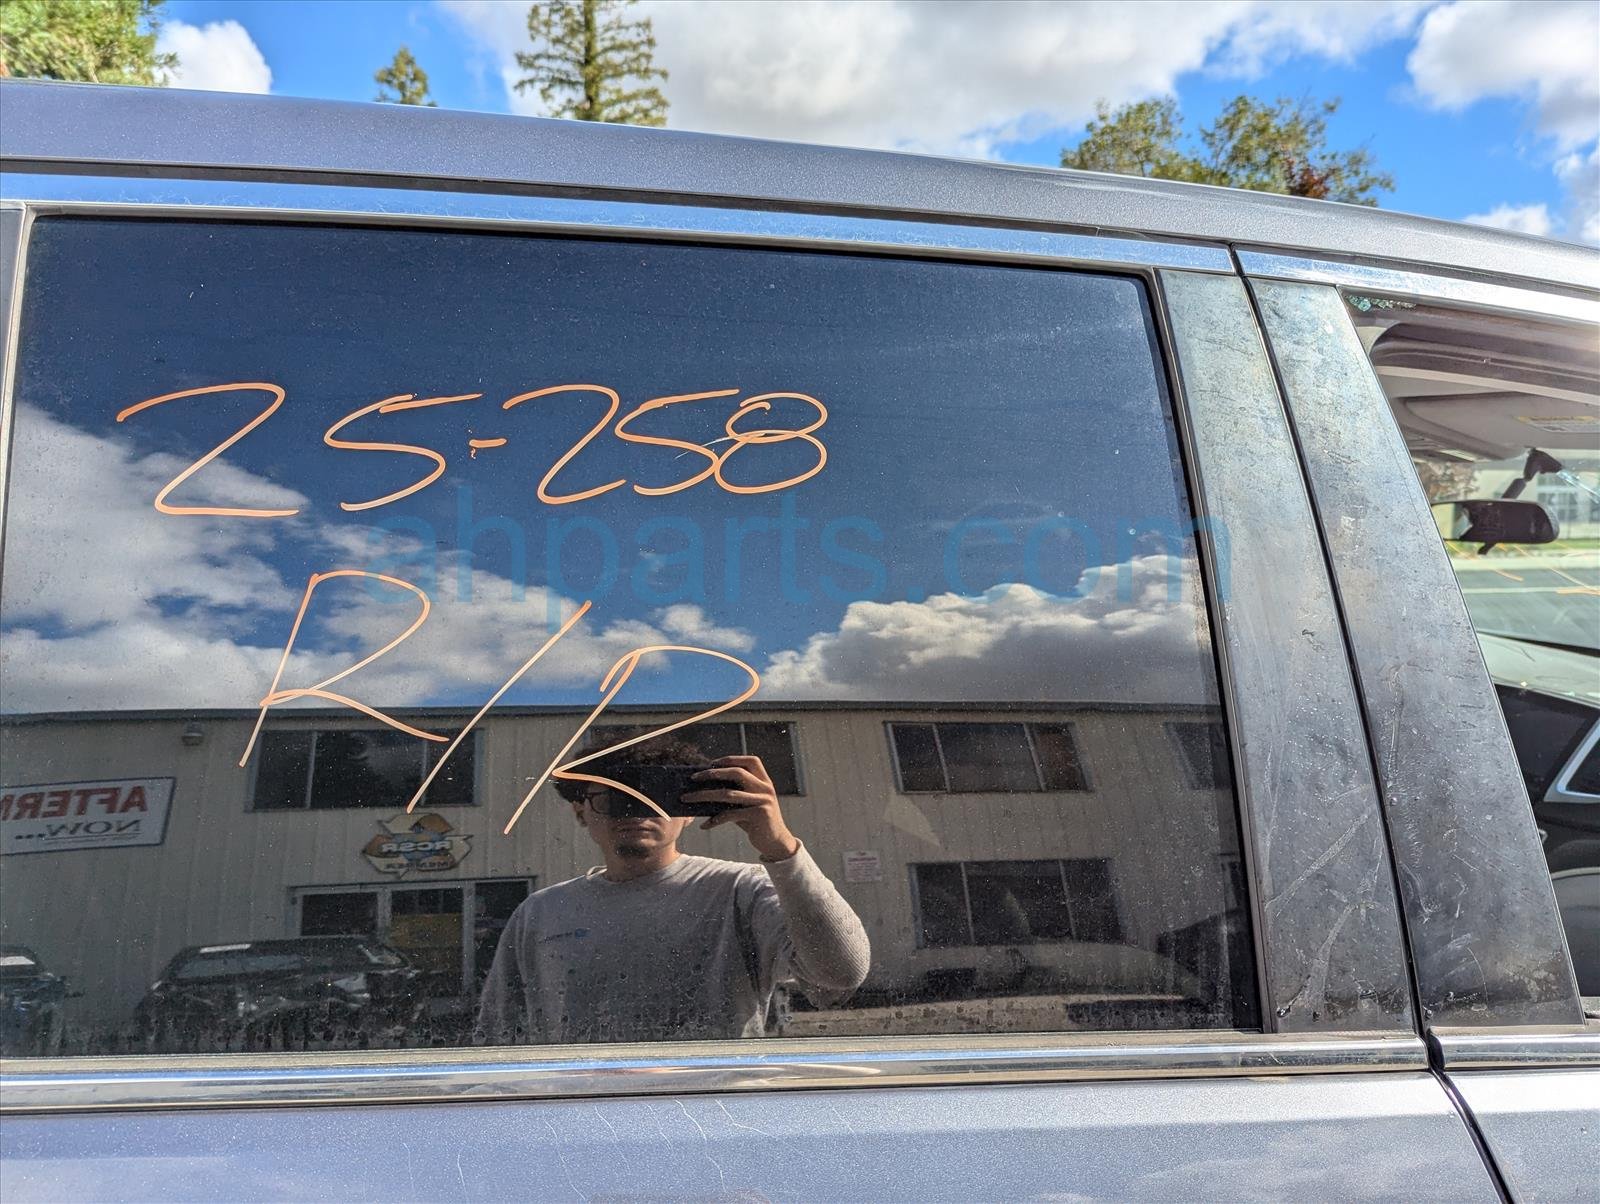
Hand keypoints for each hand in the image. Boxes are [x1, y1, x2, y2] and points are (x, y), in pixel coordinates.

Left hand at [681, 755, 799, 860]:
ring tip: (687, 798)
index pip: (752, 761)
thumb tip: (704, 789)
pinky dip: (715, 820)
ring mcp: (763, 801)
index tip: (712, 763)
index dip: (732, 759)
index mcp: (765, 782)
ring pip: (728, 794)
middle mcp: (766, 789)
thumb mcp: (748, 805)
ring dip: (704, 795)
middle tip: (694, 778)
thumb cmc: (756, 822)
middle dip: (713, 773)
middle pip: (737, 773)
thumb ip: (735, 795)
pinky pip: (730, 815)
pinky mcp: (759, 815)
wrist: (775, 842)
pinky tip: (704, 825)